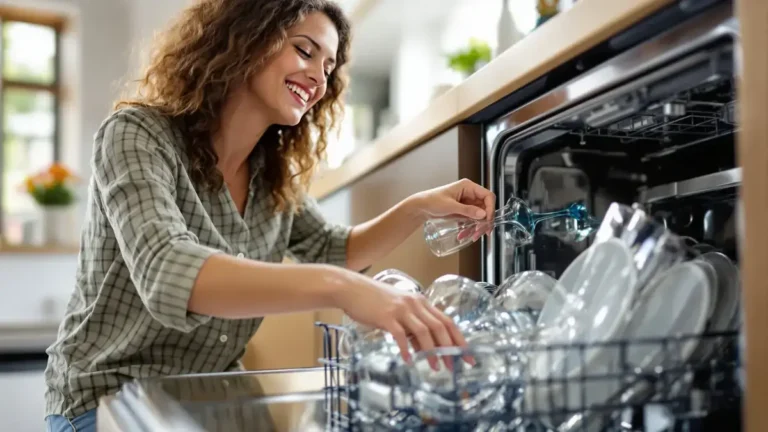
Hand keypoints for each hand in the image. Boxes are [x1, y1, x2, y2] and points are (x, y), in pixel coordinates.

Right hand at [330, 267, 468, 369]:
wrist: (352, 289)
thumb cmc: (374, 301)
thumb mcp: (399, 311)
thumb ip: (412, 327)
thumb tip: (424, 349)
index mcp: (421, 302)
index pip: (447, 320)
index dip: (459, 338)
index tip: (467, 355)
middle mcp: (415, 304)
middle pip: (440, 326)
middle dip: (450, 348)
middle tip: (455, 366)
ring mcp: (401, 309)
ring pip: (424, 331)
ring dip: (432, 351)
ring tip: (436, 367)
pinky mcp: (386, 316)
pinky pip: (400, 334)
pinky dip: (406, 349)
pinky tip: (408, 360)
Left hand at [412, 179, 496, 239]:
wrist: (421, 207)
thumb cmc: (432, 201)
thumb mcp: (450, 206)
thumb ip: (467, 210)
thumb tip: (483, 214)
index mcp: (468, 187)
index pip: (488, 196)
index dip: (490, 208)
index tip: (487, 221)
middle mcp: (470, 194)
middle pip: (485, 208)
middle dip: (483, 222)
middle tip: (480, 233)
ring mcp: (467, 202)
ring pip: (479, 216)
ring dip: (476, 227)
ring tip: (470, 236)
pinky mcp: (463, 210)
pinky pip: (471, 220)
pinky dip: (469, 228)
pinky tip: (462, 234)